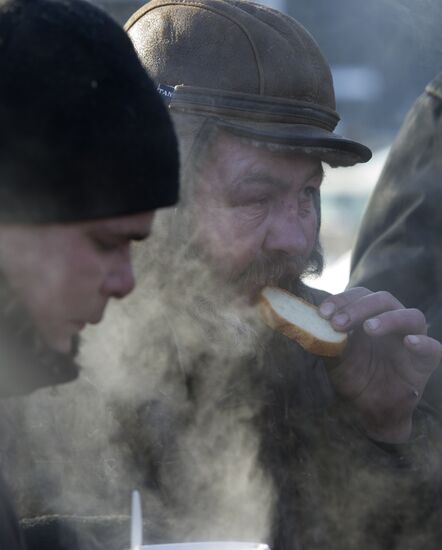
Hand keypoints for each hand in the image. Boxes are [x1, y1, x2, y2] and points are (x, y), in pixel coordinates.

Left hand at [319, 287, 441, 442]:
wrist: (370, 411)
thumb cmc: (354, 378)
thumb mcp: (335, 357)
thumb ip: (326, 339)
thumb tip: (307, 322)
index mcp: (370, 316)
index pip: (359, 295)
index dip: (341, 300)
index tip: (322, 312)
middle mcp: (393, 321)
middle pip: (383, 299)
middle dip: (358, 307)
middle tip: (338, 323)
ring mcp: (411, 338)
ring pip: (410, 315)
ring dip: (388, 318)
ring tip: (368, 329)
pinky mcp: (426, 360)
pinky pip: (432, 347)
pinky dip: (422, 342)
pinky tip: (409, 342)